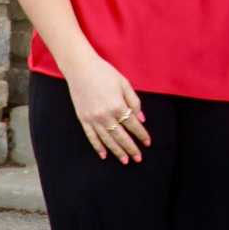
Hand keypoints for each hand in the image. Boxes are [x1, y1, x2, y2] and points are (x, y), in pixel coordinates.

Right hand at [66, 50, 148, 164]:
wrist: (80, 68)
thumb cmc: (105, 73)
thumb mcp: (124, 83)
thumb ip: (134, 102)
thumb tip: (141, 119)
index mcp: (117, 105)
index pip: (133, 125)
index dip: (142, 135)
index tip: (148, 143)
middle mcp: (105, 115)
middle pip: (121, 136)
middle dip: (131, 148)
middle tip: (138, 158)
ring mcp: (92, 119)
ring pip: (107, 140)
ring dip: (117, 151)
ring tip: (125, 160)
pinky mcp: (83, 119)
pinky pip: (91, 137)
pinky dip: (98, 147)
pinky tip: (104, 155)